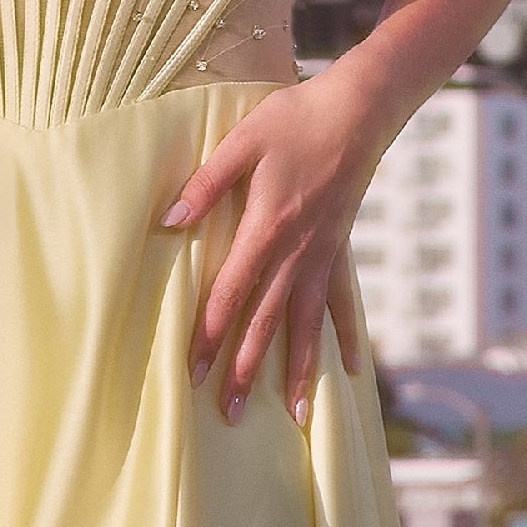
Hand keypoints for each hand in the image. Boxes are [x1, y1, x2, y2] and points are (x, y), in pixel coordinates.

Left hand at [159, 73, 368, 425]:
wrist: (357, 109)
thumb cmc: (294, 118)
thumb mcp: (241, 142)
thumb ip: (205, 184)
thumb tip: (169, 220)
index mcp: (265, 228)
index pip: (231, 294)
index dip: (211, 335)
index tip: (194, 372)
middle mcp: (296, 252)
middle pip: (266, 322)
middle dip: (247, 370)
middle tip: (230, 414)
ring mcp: (323, 254)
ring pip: (307, 324)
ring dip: (299, 371)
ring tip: (296, 417)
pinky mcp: (341, 248)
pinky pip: (342, 304)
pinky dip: (344, 339)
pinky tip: (348, 373)